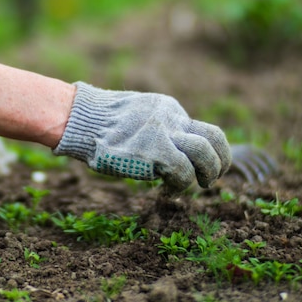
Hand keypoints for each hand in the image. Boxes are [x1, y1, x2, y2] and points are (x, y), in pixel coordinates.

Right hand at [53, 82, 230, 191]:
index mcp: (167, 109)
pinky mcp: (157, 152)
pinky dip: (181, 186)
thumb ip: (153, 129)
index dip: (205, 151)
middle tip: (212, 178)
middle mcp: (171, 117)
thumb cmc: (97, 125)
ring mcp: (165, 133)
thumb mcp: (133, 118)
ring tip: (201, 185)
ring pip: (205, 153)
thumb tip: (160, 152)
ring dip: (209, 173)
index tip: (196, 166)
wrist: (81, 120)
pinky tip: (168, 192)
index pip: (200, 129)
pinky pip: (184, 173)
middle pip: (215, 136)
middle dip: (221, 160)